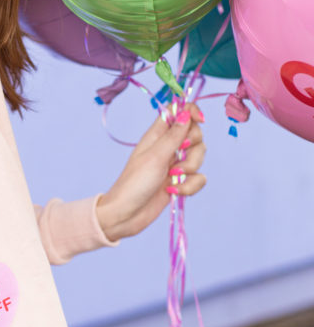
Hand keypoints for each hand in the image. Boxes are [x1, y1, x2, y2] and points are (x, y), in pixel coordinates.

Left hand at [95, 103, 205, 242]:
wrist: (127, 215)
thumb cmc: (134, 183)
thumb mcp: (155, 157)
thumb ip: (173, 136)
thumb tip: (186, 113)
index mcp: (157, 134)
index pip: (179, 112)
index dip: (191, 112)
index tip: (199, 121)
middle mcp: (168, 146)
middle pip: (195, 134)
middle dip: (193, 147)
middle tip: (177, 157)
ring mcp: (175, 164)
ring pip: (199, 157)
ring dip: (190, 169)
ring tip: (172, 178)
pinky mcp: (181, 181)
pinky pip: (198, 178)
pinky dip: (190, 186)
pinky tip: (174, 190)